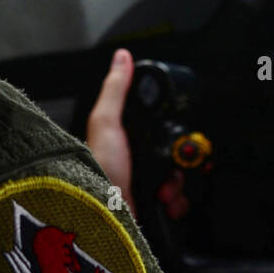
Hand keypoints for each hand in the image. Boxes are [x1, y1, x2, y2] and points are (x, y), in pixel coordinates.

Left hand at [86, 49, 189, 220]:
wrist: (100, 215)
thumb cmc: (96, 169)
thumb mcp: (106, 122)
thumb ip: (115, 89)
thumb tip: (122, 57)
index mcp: (120, 142)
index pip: (154, 130)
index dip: (166, 132)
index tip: (171, 137)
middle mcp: (129, 164)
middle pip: (170, 155)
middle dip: (175, 164)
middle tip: (167, 169)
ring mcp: (139, 187)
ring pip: (176, 180)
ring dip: (176, 186)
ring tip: (163, 191)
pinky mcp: (148, 209)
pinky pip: (175, 205)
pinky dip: (176, 205)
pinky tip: (165, 205)